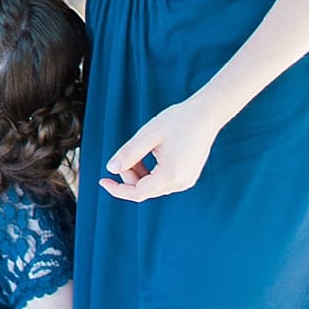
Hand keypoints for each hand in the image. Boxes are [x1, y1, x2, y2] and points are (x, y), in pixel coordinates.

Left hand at [102, 95, 219, 201]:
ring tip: (139, 151)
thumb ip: (128, 153)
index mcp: (171, 175)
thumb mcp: (148, 135)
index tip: (102, 181)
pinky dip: (151, 172)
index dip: (117, 190)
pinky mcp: (188, 175)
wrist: (206, 114)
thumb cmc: (178, 121)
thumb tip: (111, 169)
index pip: (138, 193)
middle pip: (145, 190)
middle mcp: (181, 183)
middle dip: (129, 176)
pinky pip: (163, 181)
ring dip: (139, 174)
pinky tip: (149, 154)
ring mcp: (187, 180)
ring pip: (154, 186)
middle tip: (124, 156)